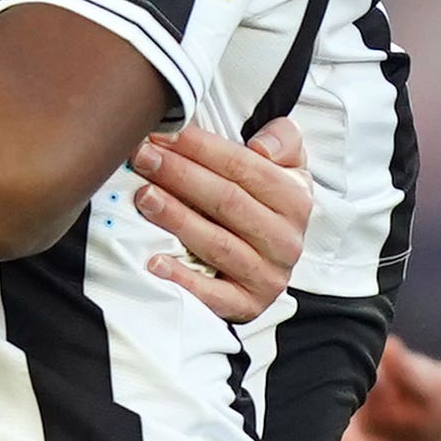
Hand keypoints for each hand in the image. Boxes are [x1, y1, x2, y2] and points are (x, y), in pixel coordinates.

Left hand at [133, 115, 316, 321]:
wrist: (274, 257)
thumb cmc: (268, 202)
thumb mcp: (288, 164)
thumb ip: (283, 139)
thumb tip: (261, 148)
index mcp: (296, 200)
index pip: (244, 167)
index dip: (201, 148)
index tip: (165, 133)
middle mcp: (286, 240)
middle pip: (226, 201)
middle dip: (180, 175)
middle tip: (143, 157)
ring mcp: (268, 276)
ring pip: (217, 243)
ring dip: (176, 218)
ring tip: (144, 196)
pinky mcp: (249, 306)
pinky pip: (213, 294)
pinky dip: (183, 279)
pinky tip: (154, 260)